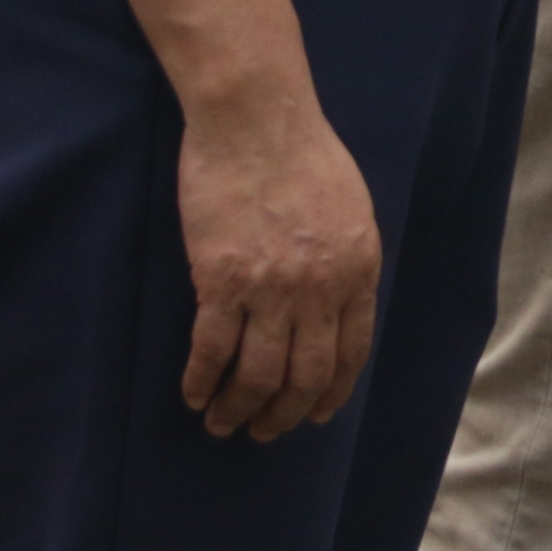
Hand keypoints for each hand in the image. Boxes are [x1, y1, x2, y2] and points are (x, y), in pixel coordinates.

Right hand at [176, 87, 382, 441]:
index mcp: (357, 272)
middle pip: (304, 377)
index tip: (313, 416)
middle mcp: (319, 290)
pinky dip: (201, 381)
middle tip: (263, 431)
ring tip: (223, 423)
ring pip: (257, 375)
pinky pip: (211, 349)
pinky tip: (194, 395)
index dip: (329, 394)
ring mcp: (270, 289)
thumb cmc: (303, 152)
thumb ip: (346, 260)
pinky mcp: (221, 280)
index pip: (350, 355)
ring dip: (239, 409)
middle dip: (283, 415)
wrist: (256, 118)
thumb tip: (335, 302)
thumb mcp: (350, 209)